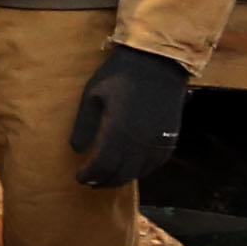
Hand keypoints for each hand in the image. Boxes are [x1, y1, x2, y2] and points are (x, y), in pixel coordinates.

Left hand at [69, 42, 189, 187]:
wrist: (158, 63)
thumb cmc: (119, 76)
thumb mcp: (92, 96)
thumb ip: (84, 126)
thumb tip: (76, 150)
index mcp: (118, 132)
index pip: (102, 167)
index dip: (89, 176)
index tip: (80, 177)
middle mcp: (140, 143)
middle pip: (120, 175)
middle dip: (103, 182)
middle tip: (91, 182)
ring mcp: (158, 143)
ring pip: (138, 173)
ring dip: (121, 179)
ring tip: (108, 178)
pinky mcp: (170, 139)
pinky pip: (155, 165)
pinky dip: (140, 171)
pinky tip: (131, 168)